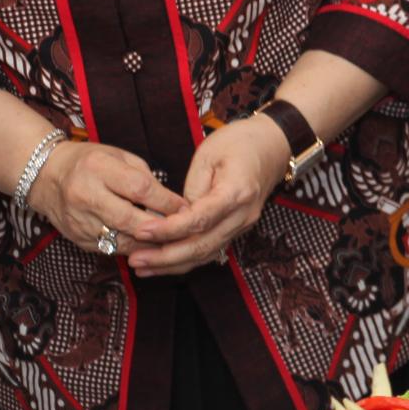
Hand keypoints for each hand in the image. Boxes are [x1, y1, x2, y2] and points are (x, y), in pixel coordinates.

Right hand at [28, 139, 188, 257]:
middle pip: (130, 220)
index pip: (140, 189)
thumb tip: (173, 203)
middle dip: (161, 227)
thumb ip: (145, 178)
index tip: (185, 208)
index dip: (166, 201)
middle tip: (183, 230)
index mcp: (99, 168)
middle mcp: (85, 195)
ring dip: (149, 243)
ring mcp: (78, 220)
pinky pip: (110, 248)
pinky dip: (132, 248)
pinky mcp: (77, 238)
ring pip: (121, 239)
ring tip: (170, 241)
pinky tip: (147, 245)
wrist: (45, 176)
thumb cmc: (90, 162)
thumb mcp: (119, 156)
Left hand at [130, 116, 289, 276]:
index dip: (169, 229)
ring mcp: (242, 225)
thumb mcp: (209, 154)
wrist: (273, 145)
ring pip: (206, 254)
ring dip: (172, 264)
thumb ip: (192, 187)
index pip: (200, 219)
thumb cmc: (240, 142)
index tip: (141, 230)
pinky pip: (210, 250)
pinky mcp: (236, 229)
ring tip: (141, 267)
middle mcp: (243, 215)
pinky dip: (185, 260)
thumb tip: (175, 216)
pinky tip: (161, 264)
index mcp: (237, 192)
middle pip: (203, 245)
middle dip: (166, 256)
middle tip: (135, 260)